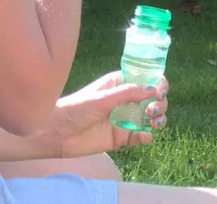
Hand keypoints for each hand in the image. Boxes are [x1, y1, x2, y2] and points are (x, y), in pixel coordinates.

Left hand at [51, 71, 168, 157]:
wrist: (57, 134)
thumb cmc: (75, 109)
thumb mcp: (101, 98)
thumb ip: (127, 93)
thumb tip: (152, 90)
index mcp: (120, 84)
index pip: (147, 79)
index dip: (158, 84)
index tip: (160, 91)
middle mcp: (126, 100)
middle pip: (154, 98)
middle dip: (160, 103)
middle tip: (152, 109)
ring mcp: (125, 119)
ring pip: (151, 117)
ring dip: (158, 118)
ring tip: (154, 122)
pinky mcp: (121, 137)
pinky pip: (141, 136)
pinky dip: (147, 136)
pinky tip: (144, 136)